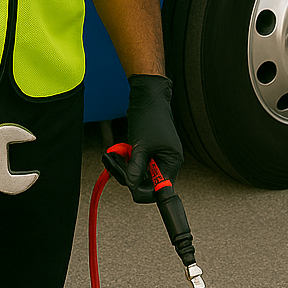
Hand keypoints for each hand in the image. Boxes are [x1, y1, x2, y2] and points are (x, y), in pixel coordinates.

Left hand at [125, 74, 183, 202]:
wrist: (147, 96)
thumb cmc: (150, 116)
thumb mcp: (141, 145)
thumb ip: (136, 168)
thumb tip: (131, 186)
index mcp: (171, 162)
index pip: (160, 190)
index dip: (143, 190)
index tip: (130, 185)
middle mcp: (167, 162)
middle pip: (147, 183)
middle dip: (129, 175)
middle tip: (116, 164)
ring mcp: (157, 157)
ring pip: (139, 173)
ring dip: (125, 166)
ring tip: (116, 154)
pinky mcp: (148, 151)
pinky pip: (136, 163)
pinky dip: (126, 159)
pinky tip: (120, 150)